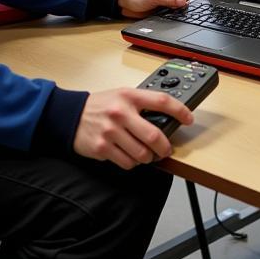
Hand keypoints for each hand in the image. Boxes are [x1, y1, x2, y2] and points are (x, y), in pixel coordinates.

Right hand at [73, 88, 192, 168]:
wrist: (70, 115)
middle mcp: (121, 112)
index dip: (180, 111)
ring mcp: (111, 131)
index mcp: (129, 96)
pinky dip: (132, 163)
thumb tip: (168, 118)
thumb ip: (142, 104)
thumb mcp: (122, 95)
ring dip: (148, 157)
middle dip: (165, 147)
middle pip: (154, 135)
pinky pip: (127, 163)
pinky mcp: (102, 147)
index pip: (162, 101)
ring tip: (145, 153)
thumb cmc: (101, 106)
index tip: (188, 119)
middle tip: (165, 149)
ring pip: (142, 154)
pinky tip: (128, 155)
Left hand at [119, 0, 188, 17]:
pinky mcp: (159, 5)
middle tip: (175, 9)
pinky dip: (169, 13)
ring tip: (168, 11)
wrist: (120, 2)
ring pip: (175, 3)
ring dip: (174, 8)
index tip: (181, 4)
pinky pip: (169, 9)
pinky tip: (165, 14)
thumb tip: (183, 0)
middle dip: (179, 3)